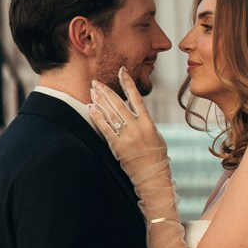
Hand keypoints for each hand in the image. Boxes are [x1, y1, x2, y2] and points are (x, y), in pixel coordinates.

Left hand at [85, 67, 173, 195]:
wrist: (153, 176)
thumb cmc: (156, 156)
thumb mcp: (156, 136)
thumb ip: (144, 122)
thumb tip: (134, 110)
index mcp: (148, 123)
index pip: (137, 98)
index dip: (128, 83)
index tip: (122, 71)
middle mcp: (137, 128)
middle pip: (119, 104)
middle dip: (106, 91)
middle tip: (96, 81)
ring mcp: (126, 137)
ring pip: (110, 114)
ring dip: (100, 101)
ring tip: (92, 91)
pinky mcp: (117, 146)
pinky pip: (105, 128)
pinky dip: (97, 117)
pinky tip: (91, 107)